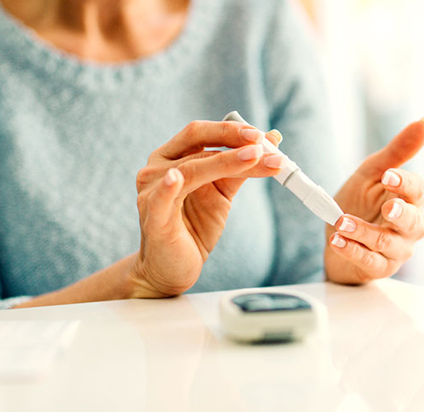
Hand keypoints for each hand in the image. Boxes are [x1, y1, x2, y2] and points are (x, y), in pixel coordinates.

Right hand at [129, 120, 282, 297]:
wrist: (172, 269)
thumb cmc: (194, 228)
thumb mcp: (222, 194)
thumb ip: (242, 168)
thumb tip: (272, 141)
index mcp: (172, 158)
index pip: (201, 133)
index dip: (230, 130)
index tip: (262, 135)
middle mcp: (157, 169)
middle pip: (196, 144)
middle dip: (231, 139)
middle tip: (260, 142)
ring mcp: (151, 192)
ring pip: (191, 169)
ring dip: (226, 162)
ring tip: (255, 158)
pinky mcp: (153, 218)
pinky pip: (161, 199)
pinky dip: (168, 187)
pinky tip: (176, 178)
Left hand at [325, 119, 423, 283]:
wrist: (338, 236)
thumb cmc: (360, 203)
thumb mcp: (373, 173)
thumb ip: (397, 152)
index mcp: (411, 201)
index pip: (417, 192)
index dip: (405, 184)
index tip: (388, 175)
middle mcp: (409, 227)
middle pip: (414, 222)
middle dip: (401, 214)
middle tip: (387, 207)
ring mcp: (396, 250)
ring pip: (388, 243)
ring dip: (365, 232)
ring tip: (342, 222)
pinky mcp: (378, 267)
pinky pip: (368, 260)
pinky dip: (352, 250)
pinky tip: (337, 241)